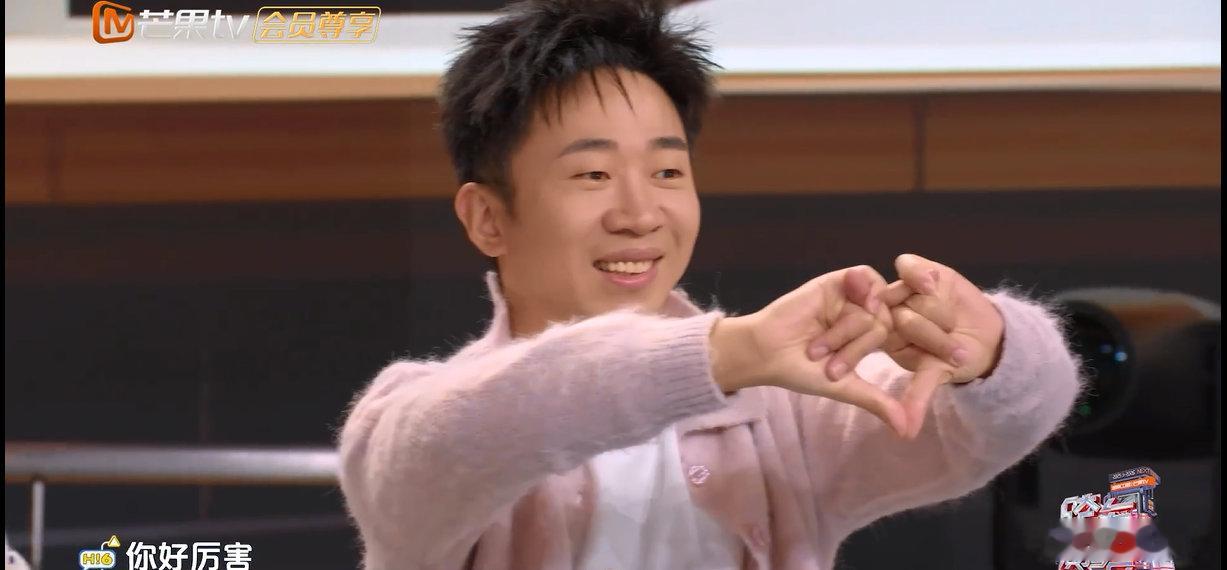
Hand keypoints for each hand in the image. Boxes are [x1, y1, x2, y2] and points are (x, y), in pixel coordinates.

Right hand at [711, 266, 908, 436]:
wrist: (767, 353)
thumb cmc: (801, 371)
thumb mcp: (844, 387)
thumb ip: (877, 401)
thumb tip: (907, 431)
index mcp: (867, 338)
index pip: (902, 334)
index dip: (908, 342)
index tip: (920, 358)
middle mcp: (861, 315)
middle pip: (885, 324)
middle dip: (856, 349)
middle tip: (828, 363)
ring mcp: (849, 298)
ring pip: (874, 307)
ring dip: (846, 331)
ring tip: (818, 345)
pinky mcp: (835, 282)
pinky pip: (865, 276)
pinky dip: (865, 288)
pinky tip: (855, 300)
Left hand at [878, 254, 1004, 436]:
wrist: (988, 335)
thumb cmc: (955, 358)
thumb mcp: (936, 375)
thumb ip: (919, 397)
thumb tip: (906, 434)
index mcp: (884, 337)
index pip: (873, 334)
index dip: (878, 342)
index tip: (902, 346)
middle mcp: (889, 311)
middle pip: (891, 311)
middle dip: (924, 329)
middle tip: (947, 341)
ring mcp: (903, 290)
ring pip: (903, 290)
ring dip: (931, 308)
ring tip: (951, 322)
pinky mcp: (920, 270)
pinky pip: (909, 265)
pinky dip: (919, 273)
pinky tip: (932, 283)